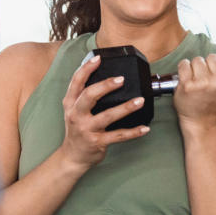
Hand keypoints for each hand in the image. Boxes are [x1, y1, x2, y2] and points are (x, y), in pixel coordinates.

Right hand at [59, 54, 149, 170]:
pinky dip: (133, 132)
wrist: (72, 156)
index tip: (98, 59)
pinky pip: (119, 136)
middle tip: (121, 79)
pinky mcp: (98, 142)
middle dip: (105, 85)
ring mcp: (87, 129)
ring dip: (125, 108)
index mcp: (71, 103)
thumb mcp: (73, 109)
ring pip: (107, 116)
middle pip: (89, 95)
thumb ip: (82, 94)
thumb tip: (102, 73)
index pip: (76, 82)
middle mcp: (76, 115)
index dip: (86, 68)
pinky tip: (144, 128)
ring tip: (139, 101)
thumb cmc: (77, 129)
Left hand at [173, 51, 215, 129]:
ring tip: (197, 80)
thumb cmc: (214, 103)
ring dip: (195, 68)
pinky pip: (184, 64)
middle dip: (207, 65)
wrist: (200, 120)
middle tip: (206, 78)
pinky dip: (183, 69)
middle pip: (212, 57)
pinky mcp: (188, 85)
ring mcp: (204, 83)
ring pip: (197, 60)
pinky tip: (187, 79)